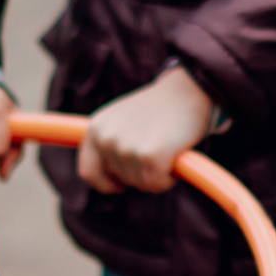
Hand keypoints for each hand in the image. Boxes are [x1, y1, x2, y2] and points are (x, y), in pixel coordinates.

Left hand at [78, 65, 214, 194]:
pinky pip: (157, 185)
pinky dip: (169, 178)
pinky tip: (175, 156)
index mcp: (96, 128)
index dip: (106, 183)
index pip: (88, 171)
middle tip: (158, 148)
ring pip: (141, 184)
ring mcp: (126, 148)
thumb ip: (111, 143)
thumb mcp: (122, 120)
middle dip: (142, 173)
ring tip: (167, 147)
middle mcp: (106, 138)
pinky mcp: (149, 157)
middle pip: (122, 180)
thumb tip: (111, 176)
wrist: (187, 90)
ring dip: (157, 174)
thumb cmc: (158, 109)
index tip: (121, 186)